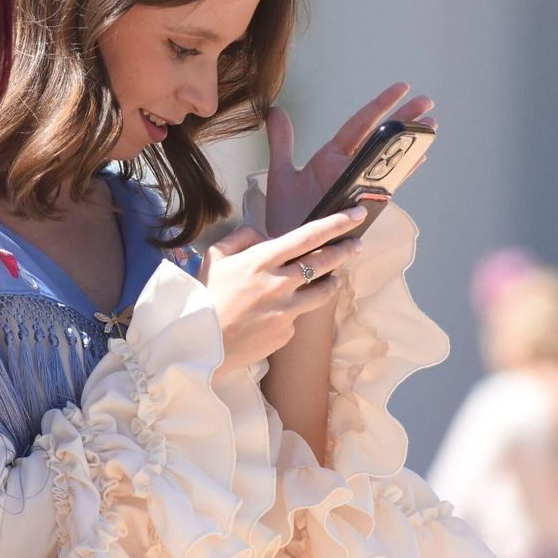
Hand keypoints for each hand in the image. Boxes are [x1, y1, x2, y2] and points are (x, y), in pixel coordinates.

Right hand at [196, 207, 365, 377]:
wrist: (199, 343)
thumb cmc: (204, 296)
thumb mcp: (215, 257)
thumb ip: (241, 238)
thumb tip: (263, 236)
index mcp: (263, 259)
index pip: (309, 235)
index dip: (337, 222)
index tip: (357, 213)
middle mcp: (280, 283)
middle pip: (325, 261)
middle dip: (345, 249)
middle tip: (356, 244)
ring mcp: (286, 310)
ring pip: (322, 292)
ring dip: (332, 282)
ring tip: (335, 278)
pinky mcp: (286, 332)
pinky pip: (296, 317)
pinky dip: (292, 310)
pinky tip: (277, 313)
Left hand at [264, 82, 434, 236]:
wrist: (290, 249)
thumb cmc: (285, 216)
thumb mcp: (282, 175)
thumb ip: (281, 142)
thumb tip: (275, 110)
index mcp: (331, 157)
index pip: (360, 124)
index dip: (380, 104)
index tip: (401, 87)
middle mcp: (349, 169)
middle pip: (382, 137)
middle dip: (404, 119)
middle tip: (427, 101)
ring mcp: (361, 186)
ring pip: (389, 159)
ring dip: (410, 143)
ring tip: (431, 126)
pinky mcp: (367, 204)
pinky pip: (390, 185)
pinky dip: (404, 172)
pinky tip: (419, 159)